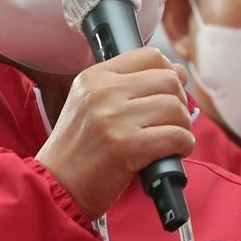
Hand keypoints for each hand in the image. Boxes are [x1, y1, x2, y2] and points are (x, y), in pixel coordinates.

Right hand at [35, 47, 193, 218]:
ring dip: (182, 126)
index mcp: (94, 77)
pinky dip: (183, 145)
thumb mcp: (90, 104)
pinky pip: (176, 136)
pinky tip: (173, 152)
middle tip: (171, 121)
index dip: (168, 72)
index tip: (169, 91)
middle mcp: (104, 92)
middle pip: (168, 80)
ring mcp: (115, 119)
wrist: (57, 185)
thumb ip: (129, 86)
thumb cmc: (79, 149)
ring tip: (170, 139)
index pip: (149, 55)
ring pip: (175, 108)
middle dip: (179, 102)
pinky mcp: (127, 147)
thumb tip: (178, 71)